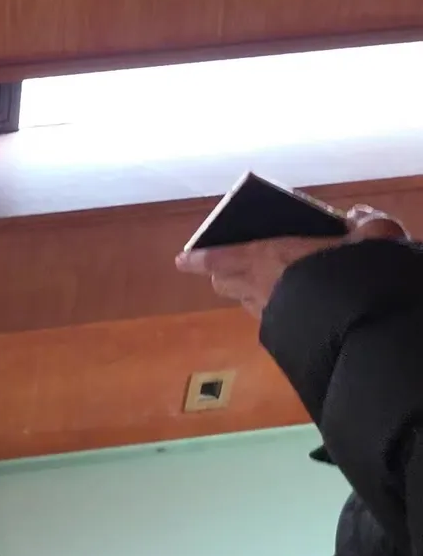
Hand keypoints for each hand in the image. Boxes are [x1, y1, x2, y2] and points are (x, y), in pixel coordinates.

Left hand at [174, 205, 408, 317]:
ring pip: (245, 302)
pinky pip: (269, 319)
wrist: (369, 330)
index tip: (181, 259)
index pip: (217, 257)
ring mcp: (271, 315)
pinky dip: (273, 309)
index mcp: (267, 256)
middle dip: (222, 274)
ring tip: (262, 284)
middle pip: (224, 282)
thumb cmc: (359, 274)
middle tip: (228, 266)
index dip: (198, 258)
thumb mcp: (373, 237)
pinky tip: (292, 307)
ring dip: (247, 292)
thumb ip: (364, 223)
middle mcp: (260, 287)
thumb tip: (357, 217)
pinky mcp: (286, 338)